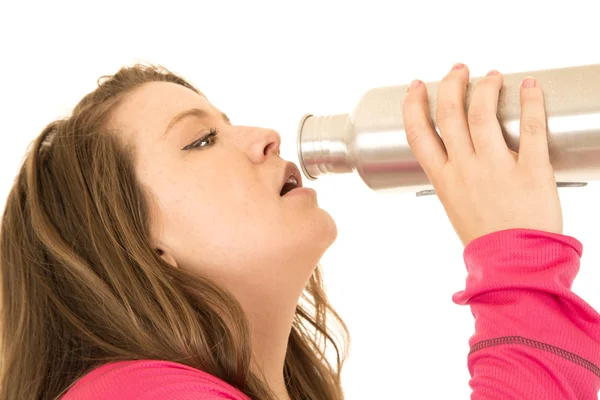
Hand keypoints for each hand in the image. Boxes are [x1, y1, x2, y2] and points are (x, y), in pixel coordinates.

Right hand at [402, 64, 562, 246]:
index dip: (413, 105)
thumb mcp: (455, 208)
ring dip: (485, 87)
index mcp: (444, 180)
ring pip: (483, 113)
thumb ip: (453, 179)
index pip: (418, 133)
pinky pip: (531, 127)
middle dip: (450, 84)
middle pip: (449, 113)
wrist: (515, 266)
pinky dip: (531, 101)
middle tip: (459, 70)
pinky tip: (529, 86)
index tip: (416, 87)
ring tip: (492, 75)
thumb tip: (456, 158)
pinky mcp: (531, 170)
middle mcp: (465, 169)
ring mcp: (496, 168)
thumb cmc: (486, 241)